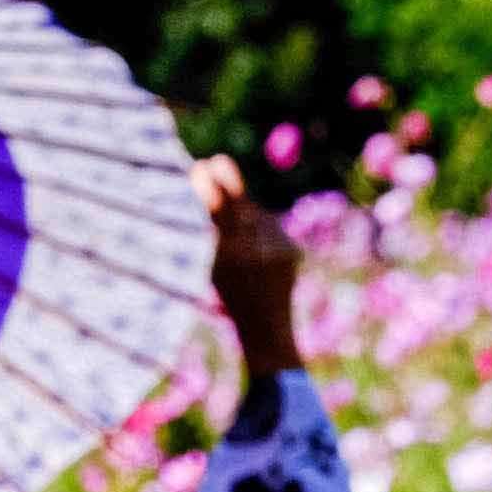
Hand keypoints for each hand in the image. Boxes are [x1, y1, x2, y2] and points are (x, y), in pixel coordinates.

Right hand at [192, 154, 300, 374]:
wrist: (268, 329)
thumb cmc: (231, 300)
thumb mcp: (214, 269)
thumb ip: (216, 236)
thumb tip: (216, 194)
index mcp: (230, 256)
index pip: (220, 211)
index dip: (210, 187)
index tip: (200, 166)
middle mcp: (256, 250)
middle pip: (240, 205)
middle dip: (227, 182)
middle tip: (215, 162)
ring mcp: (277, 249)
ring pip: (257, 214)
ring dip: (245, 213)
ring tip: (239, 237)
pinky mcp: (291, 249)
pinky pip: (271, 227)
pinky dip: (261, 229)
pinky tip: (258, 248)